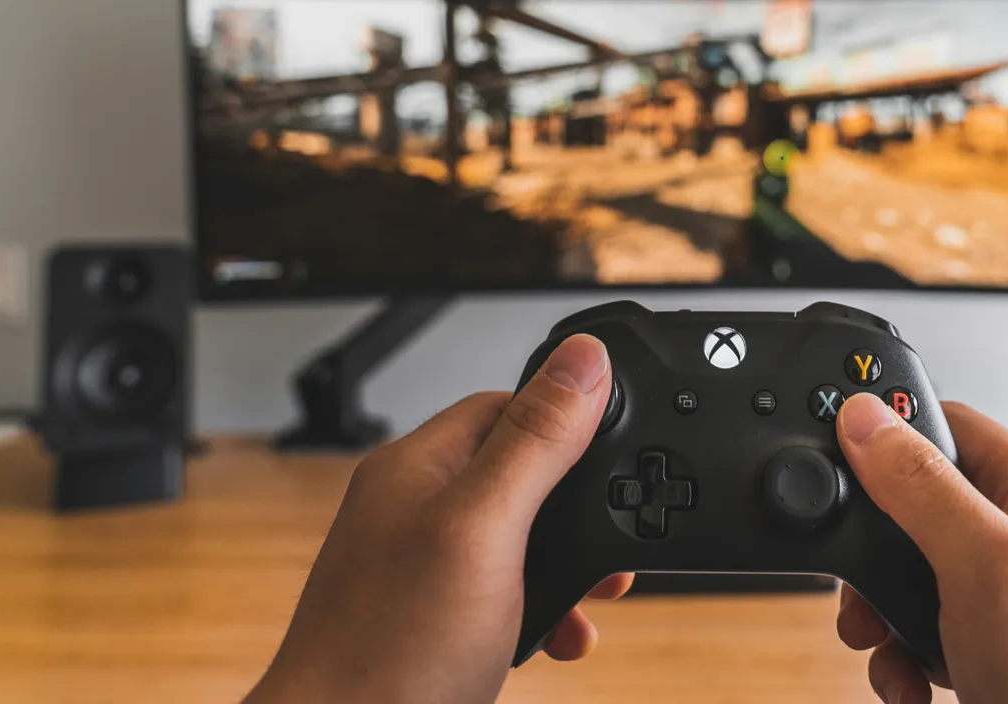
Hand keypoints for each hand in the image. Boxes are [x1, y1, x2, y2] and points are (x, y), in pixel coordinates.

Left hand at [245, 334, 630, 703]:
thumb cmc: (389, 649)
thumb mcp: (484, 528)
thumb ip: (535, 442)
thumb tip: (583, 358)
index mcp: (417, 467)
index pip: (505, 403)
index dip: (567, 416)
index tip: (618, 440)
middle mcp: (416, 510)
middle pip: (521, 472)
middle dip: (578, 505)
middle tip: (615, 539)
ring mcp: (424, 569)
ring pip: (521, 540)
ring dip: (568, 566)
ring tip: (594, 597)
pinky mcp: (437, 623)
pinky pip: (508, 596)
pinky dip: (546, 613)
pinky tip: (558, 638)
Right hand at [833, 395, 1007, 703]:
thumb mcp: (986, 562)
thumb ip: (922, 486)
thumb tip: (865, 418)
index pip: (945, 424)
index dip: (887, 437)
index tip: (838, 463)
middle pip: (912, 504)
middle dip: (873, 553)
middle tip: (858, 587)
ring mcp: (1006, 589)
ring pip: (909, 574)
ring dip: (881, 615)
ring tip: (881, 645)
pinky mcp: (990, 640)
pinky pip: (921, 630)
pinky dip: (901, 658)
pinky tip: (909, 681)